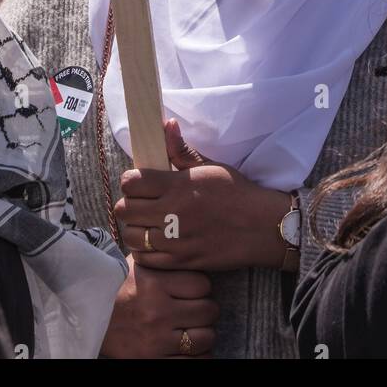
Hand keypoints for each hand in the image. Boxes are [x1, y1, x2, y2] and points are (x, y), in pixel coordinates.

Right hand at [100, 257, 218, 358]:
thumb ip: (164, 260)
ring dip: (203, 333)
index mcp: (154, 283)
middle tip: (195, 309)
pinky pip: (194, 362)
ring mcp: (156, 340)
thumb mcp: (137, 266)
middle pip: (208, 310)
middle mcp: (157, 311)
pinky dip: (197, 355)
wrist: (86, 319)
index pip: (202, 284)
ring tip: (193, 328)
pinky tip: (189, 347)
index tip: (192, 289)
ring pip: (206, 338)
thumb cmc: (117, 288)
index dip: (200, 286)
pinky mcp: (153, 361)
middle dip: (205, 309)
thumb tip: (191, 249)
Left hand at [116, 119, 288, 270]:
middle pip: (125, 210)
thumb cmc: (236, 193)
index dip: (131, 181)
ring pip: (131, 236)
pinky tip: (155, 242)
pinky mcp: (181, 261)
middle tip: (141, 204)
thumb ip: (181, 150)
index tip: (139, 183)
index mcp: (178, 185)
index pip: (131, 182)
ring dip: (135, 228)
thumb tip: (167, 125)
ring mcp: (175, 240)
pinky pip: (145, 258)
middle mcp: (172, 213)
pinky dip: (145, 251)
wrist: (261, 227)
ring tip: (146, 224)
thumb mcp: (209, 166)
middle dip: (129, 204)